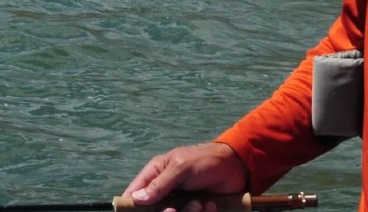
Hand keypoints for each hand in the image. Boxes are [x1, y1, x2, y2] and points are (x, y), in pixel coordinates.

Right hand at [120, 140, 247, 208]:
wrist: (235, 168)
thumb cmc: (204, 161)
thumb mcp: (180, 167)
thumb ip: (160, 183)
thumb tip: (137, 198)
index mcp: (156, 174)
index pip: (135, 192)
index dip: (132, 203)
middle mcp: (165, 191)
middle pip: (154, 210)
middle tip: (174, 209)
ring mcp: (180, 202)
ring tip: (200, 202)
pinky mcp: (195, 210)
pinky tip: (210, 205)